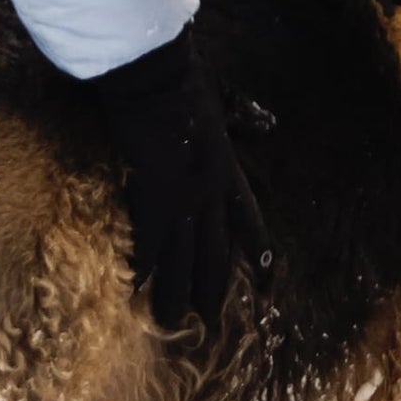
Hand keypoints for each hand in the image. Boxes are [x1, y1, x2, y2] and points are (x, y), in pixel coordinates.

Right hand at [86, 37, 265, 331]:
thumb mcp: (225, 100)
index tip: (266, 286)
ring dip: (176, 295)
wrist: (154, 76)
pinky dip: (141, 270)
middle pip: (215, 256)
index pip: (249, 223)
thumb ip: (244, 117)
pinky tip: (132, 293)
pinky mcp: (149, 199)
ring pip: (182, 262)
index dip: (258, 256)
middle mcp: (209, 194)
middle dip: (213, 292)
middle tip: (210, 325)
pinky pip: (147, 246)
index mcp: (228, 172)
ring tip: (171, 325)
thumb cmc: (186, 79)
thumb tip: (268, 123)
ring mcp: (180, 200)